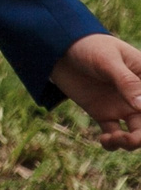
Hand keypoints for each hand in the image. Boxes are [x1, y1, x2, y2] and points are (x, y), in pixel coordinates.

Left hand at [51, 34, 140, 148]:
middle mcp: (138, 96)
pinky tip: (105, 139)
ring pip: (136, 133)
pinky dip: (112, 142)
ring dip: (131, 142)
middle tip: (133, 138)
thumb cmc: (88, 46)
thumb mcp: (107, 60)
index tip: (138, 113)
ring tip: (117, 139)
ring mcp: (122, 106)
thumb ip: (126, 82)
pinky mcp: (103, 114)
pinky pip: (114, 135)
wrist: (57, 47)